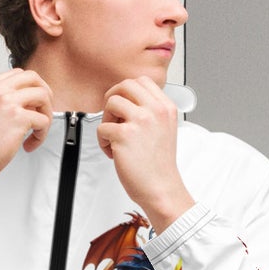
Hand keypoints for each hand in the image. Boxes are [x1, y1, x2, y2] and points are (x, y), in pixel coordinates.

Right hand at [0, 70, 53, 218]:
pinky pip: (43, 120)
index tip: (33, 103)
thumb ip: (2, 103)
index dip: (31, 88)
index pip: (18, 74)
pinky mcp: (18, 118)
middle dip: (44, 94)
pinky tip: (29, 144)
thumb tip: (27, 104)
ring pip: (43, 96)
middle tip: (43, 111)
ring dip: (46, 114)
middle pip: (33, 78)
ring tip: (37, 131)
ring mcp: (8, 102)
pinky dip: (41, 135)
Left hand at [97, 78, 192, 233]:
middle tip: (112, 116)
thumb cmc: (159, 166)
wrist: (161, 188)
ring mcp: (140, 121)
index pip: (142, 81)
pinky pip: (102, 128)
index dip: (127, 91)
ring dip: (107, 119)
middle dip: (113, 98)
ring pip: (111, 102)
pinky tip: (113, 152)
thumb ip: (151, 113)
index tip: (122, 104)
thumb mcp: (165, 130)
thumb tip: (127, 103)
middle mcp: (155, 110)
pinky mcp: (124, 135)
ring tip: (113, 138)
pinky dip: (103, 141)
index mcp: (166, 107)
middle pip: (125, 85)